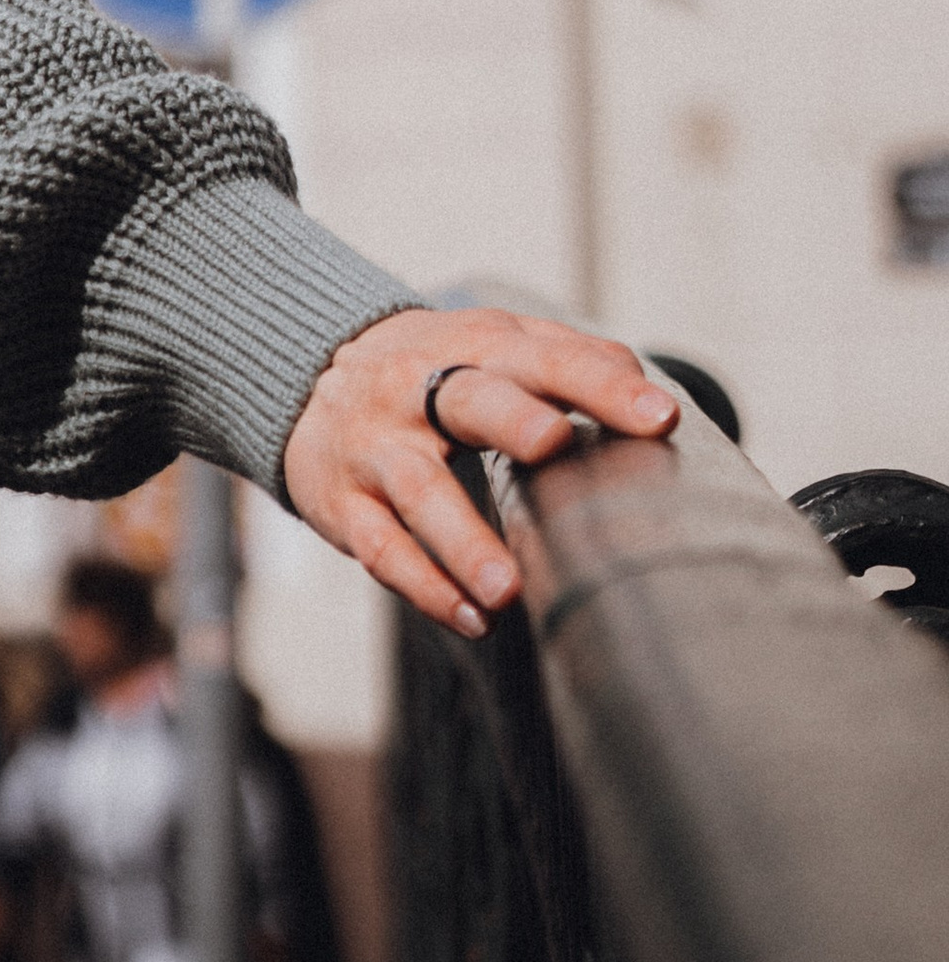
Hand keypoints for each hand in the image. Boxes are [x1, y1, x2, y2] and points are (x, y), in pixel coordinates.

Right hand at [282, 306, 677, 636]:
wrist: (302, 377)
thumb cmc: (428, 371)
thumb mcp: (488, 342)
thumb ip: (564, 356)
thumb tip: (642, 381)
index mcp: (468, 345)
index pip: (542, 358)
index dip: (600, 385)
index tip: (658, 417)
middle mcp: (416, 390)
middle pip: (467, 400)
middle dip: (512, 421)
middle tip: (555, 446)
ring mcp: (376, 448)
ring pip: (420, 491)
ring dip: (463, 540)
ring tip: (505, 589)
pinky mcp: (343, 504)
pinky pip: (382, 549)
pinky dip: (426, 587)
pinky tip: (471, 619)